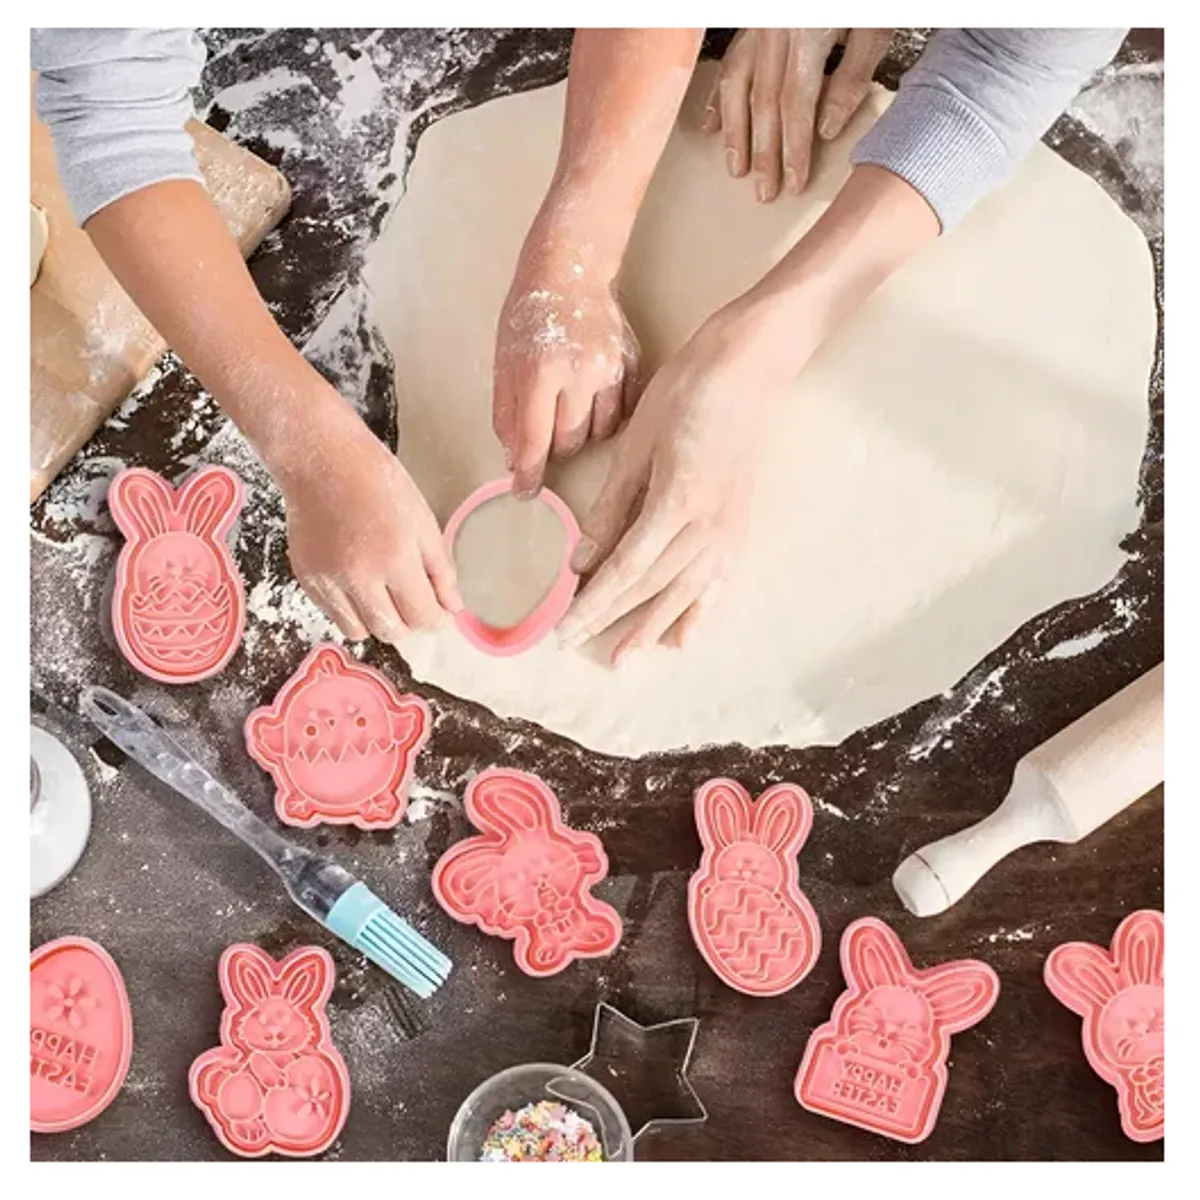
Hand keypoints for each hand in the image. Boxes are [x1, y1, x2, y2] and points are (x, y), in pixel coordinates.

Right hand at [275, 397, 461, 643]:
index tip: (440, 612)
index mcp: (395, 558)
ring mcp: (328, 581)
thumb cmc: (378, 481)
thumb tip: (453, 607)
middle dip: (409, 624)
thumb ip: (441, 569)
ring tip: (384, 593)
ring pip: (359, 631)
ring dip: (377, 621)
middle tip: (414, 602)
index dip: (437, 621)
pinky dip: (350, 609)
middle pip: (391, 632)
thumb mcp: (423, 520)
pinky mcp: (305, 579)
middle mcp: (358, 577)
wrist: (321, 459)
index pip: (422, 617)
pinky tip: (357, 581)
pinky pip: (333, 614)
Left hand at [494, 218, 640, 498]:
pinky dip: (606, 418)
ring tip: (569, 410)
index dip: (528, 473)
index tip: (525, 492)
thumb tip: (514, 459)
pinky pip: (622, 413)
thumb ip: (507, 413)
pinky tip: (592, 401)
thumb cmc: (530, 316)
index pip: (535, 440)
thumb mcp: (504, 363)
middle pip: (570, 442)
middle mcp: (579, 374)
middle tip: (546, 428)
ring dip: (582, 434)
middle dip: (554, 447)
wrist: (570, 270)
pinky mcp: (632, 366)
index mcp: (540, 372)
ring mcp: (611, 370)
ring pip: (600, 434)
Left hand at [557, 310, 776, 662]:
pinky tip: (684, 638)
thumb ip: (611, 509)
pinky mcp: (739, 527)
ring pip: (685, 594)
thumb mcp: (636, 446)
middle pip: (652, 588)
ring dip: (652, 628)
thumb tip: (582, 561)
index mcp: (677, 502)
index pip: (626, 569)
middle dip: (612, 620)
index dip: (593, 604)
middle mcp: (708, 527)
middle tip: (576, 645)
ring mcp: (729, 530)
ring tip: (625, 657)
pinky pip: (718, 583)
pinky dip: (699, 613)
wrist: (747, 370)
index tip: (563, 628)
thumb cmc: (684, 394)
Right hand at [702, 28, 892, 200]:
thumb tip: (826, 127)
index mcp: (806, 34)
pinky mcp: (753, 23)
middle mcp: (775, 32)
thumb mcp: (874, 26)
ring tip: (737, 168)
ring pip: (737, 87)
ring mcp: (759, 26)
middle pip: (763, 104)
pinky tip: (713, 124)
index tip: (794, 181)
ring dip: (735, 133)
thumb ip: (850, 77)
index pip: (795, 106)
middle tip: (764, 190)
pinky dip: (720, 97)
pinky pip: (729, 63)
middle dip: (764, 153)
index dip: (794, 148)